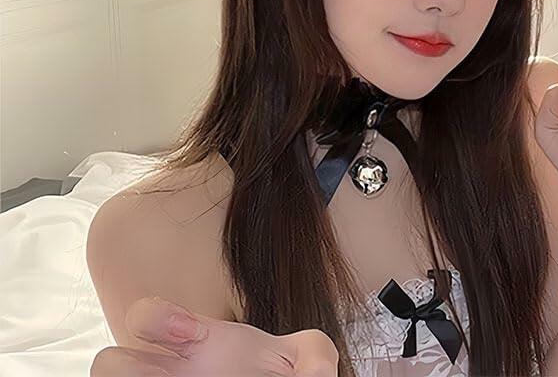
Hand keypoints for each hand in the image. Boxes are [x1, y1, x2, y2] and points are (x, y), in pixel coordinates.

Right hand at [90, 296, 338, 376]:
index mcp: (195, 344)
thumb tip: (319, 375)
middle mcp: (169, 373)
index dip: (157, 319)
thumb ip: (315, 353)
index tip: (189, 333)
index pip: (147, 317)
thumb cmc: (278, 376)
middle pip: (108, 362)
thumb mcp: (305, 358)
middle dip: (124, 367)